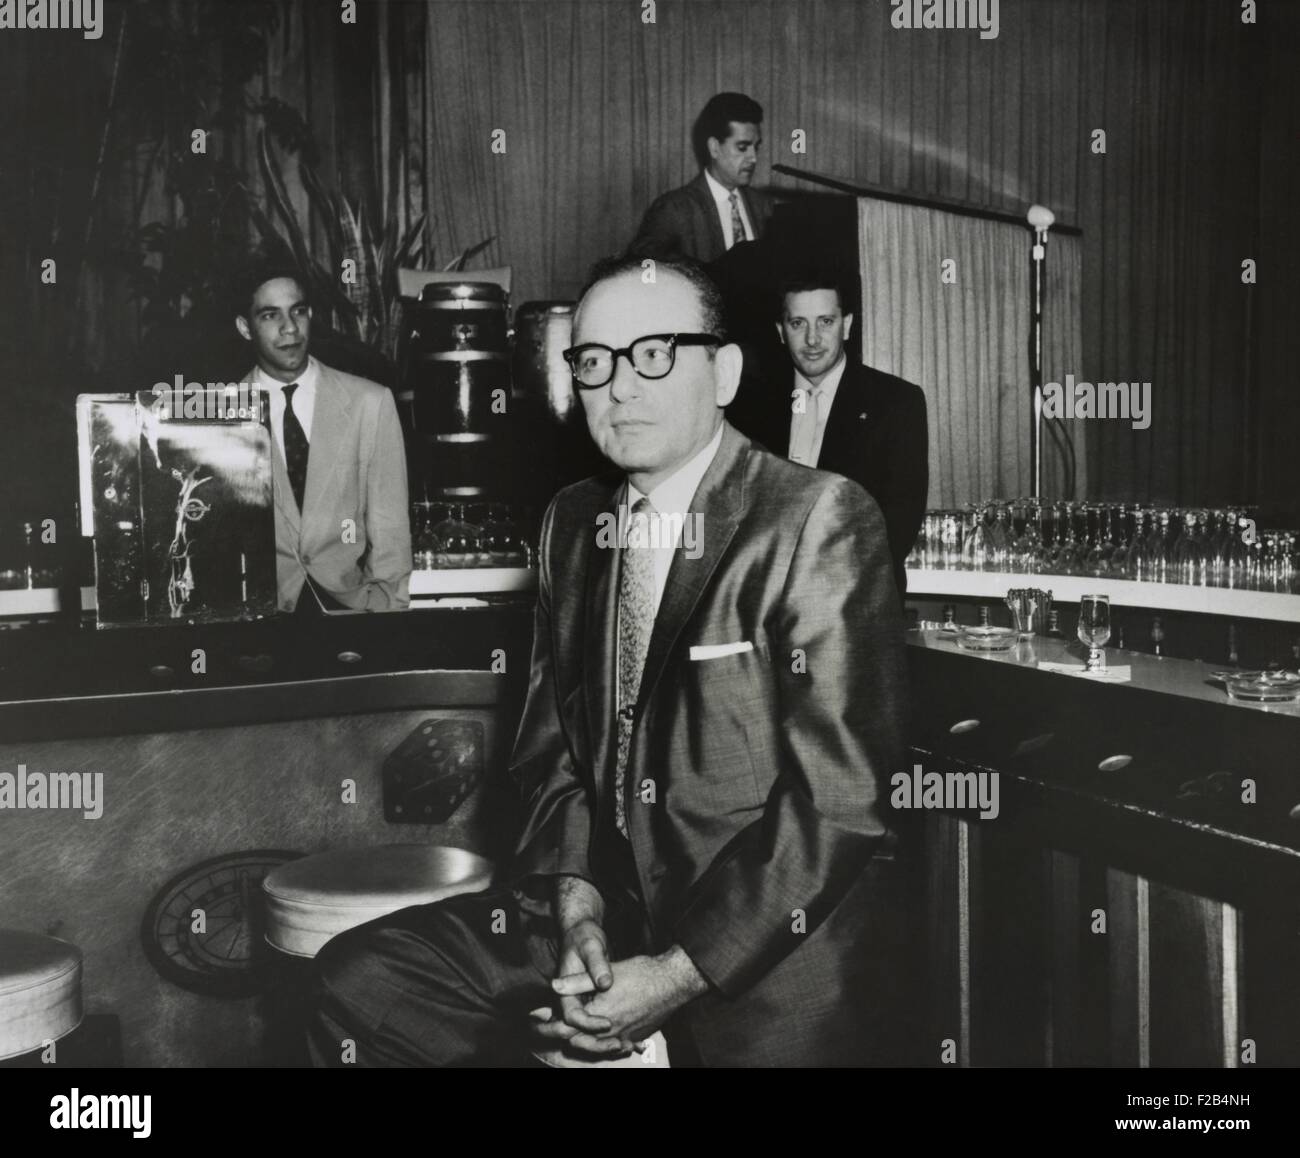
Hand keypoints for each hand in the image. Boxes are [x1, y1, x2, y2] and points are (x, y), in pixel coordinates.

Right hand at [528, 879, 630, 1056]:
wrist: (581, 933)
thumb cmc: (584, 938)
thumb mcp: (591, 946)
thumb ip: (597, 965)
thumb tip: (605, 983)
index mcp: (564, 989)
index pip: (571, 1016)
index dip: (589, 1023)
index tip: (608, 1023)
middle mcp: (569, 1000)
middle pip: (576, 1032)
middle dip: (596, 1042)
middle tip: (620, 1045)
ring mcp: (579, 1003)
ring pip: (586, 1032)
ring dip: (604, 1042)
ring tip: (628, 1045)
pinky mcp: (589, 1003)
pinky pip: (596, 1024)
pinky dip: (610, 1034)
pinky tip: (630, 1039)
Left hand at [550, 947, 708, 1046]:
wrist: (672, 982)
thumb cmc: (640, 974)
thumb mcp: (607, 972)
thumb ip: (578, 981)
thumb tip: (554, 985)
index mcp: (598, 1015)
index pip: (568, 1029)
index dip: (554, 1026)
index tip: (547, 1020)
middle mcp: (610, 1031)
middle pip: (580, 1043)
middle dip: (569, 1036)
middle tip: (561, 1027)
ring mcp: (625, 1036)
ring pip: (599, 1047)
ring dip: (589, 1041)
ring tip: (582, 1032)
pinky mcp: (637, 1037)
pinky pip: (619, 1047)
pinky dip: (610, 1044)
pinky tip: (610, 1035)